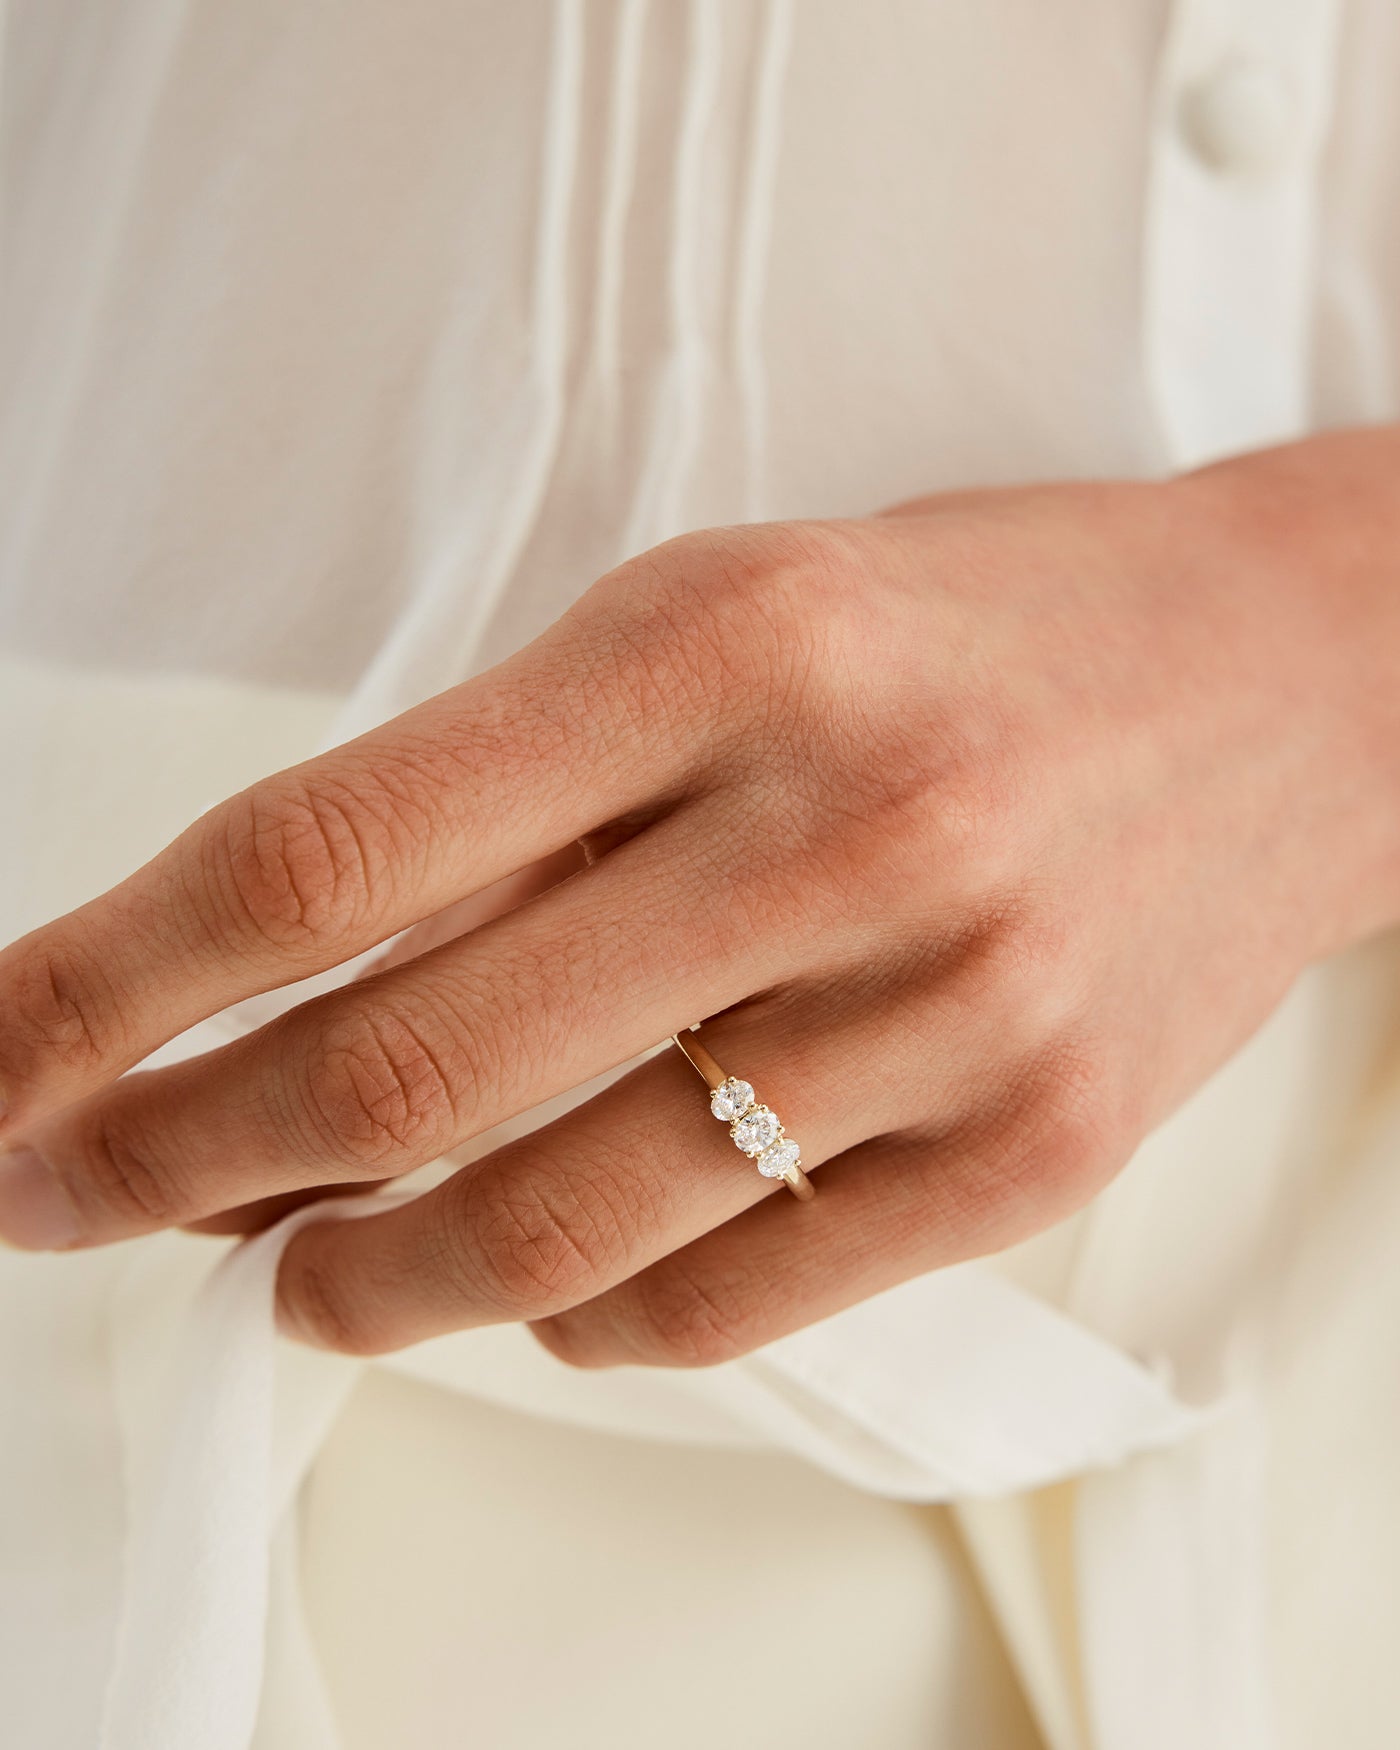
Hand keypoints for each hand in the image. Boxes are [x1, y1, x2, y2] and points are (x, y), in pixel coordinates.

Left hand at [2, 429, 1397, 1362]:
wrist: (1278, 685)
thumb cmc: (982, 630)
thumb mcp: (719, 617)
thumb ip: (518, 797)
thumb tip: (294, 981)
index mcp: (723, 647)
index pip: (330, 849)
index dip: (109, 982)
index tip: (4, 1061)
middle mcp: (836, 829)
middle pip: (407, 1064)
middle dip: (175, 1159)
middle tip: (77, 1189)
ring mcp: (947, 1008)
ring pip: (558, 1228)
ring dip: (365, 1277)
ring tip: (292, 1275)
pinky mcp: (1027, 1148)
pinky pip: (729, 1298)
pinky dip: (582, 1320)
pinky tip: (541, 1286)